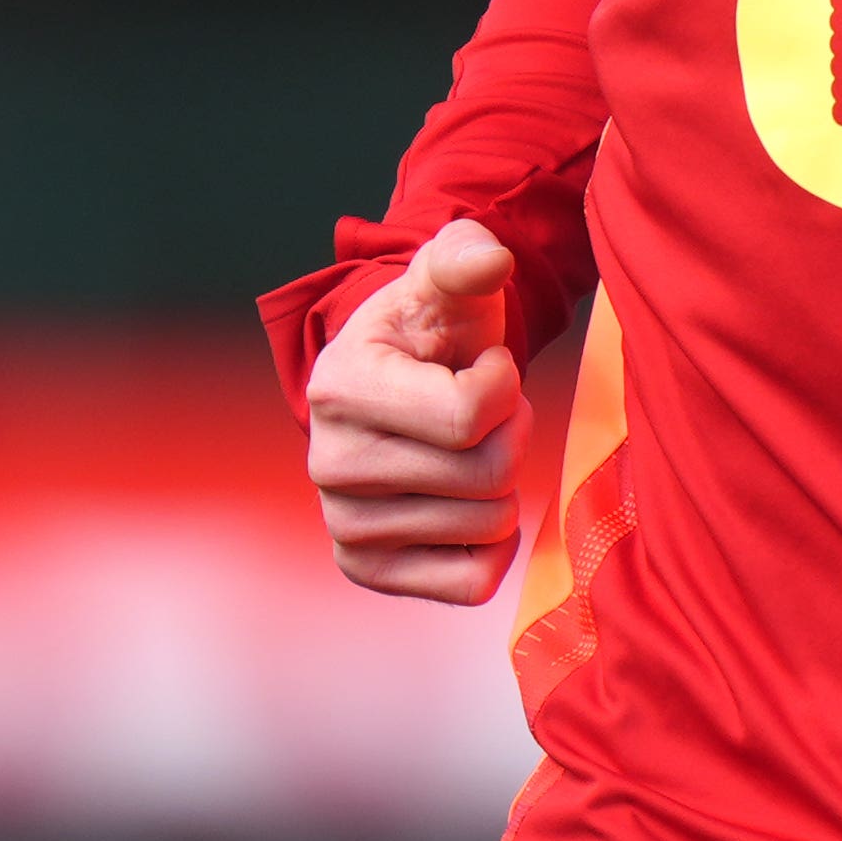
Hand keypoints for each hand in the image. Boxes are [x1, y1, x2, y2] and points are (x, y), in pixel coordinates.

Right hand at [302, 218, 527, 602]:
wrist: (393, 386)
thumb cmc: (429, 331)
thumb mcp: (446, 282)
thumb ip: (467, 258)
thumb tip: (489, 260)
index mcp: (342, 386)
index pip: (473, 414)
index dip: (506, 386)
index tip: (486, 366)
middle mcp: (330, 463)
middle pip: (488, 474)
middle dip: (511, 435)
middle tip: (485, 412)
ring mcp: (343, 523)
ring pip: (488, 525)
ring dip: (501, 484)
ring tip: (466, 447)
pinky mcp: (364, 568)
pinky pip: (471, 582)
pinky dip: (491, 546)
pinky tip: (468, 503)